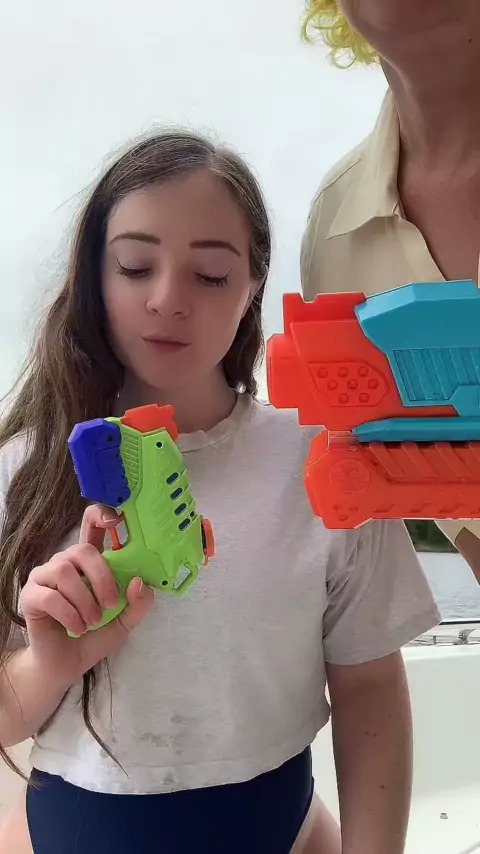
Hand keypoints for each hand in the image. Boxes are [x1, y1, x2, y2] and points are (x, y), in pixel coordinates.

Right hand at [19, 504, 153, 687]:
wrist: (65, 666)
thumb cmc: (93, 637)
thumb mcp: (124, 622)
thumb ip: (138, 604)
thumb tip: (140, 582)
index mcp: (87, 563)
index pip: (90, 527)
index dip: (101, 516)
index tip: (116, 519)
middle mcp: (64, 563)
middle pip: (81, 550)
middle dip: (101, 577)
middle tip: (110, 604)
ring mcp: (44, 577)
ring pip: (65, 571)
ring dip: (84, 600)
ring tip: (93, 621)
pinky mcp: (30, 596)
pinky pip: (51, 596)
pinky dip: (70, 614)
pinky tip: (78, 628)